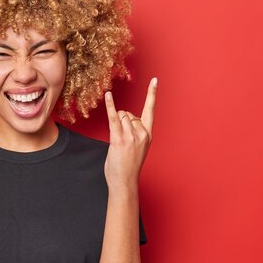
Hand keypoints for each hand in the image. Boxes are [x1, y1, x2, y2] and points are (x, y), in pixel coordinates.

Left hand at [103, 78, 156, 194]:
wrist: (124, 181)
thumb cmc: (128, 165)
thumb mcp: (138, 146)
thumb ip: (136, 131)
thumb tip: (127, 117)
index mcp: (148, 134)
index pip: (151, 110)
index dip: (152, 94)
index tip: (155, 80)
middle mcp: (141, 133)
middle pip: (128, 113)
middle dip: (122, 120)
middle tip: (121, 139)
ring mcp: (131, 136)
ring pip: (121, 116)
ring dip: (116, 124)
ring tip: (118, 141)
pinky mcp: (119, 139)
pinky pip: (113, 118)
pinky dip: (110, 105)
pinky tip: (108, 95)